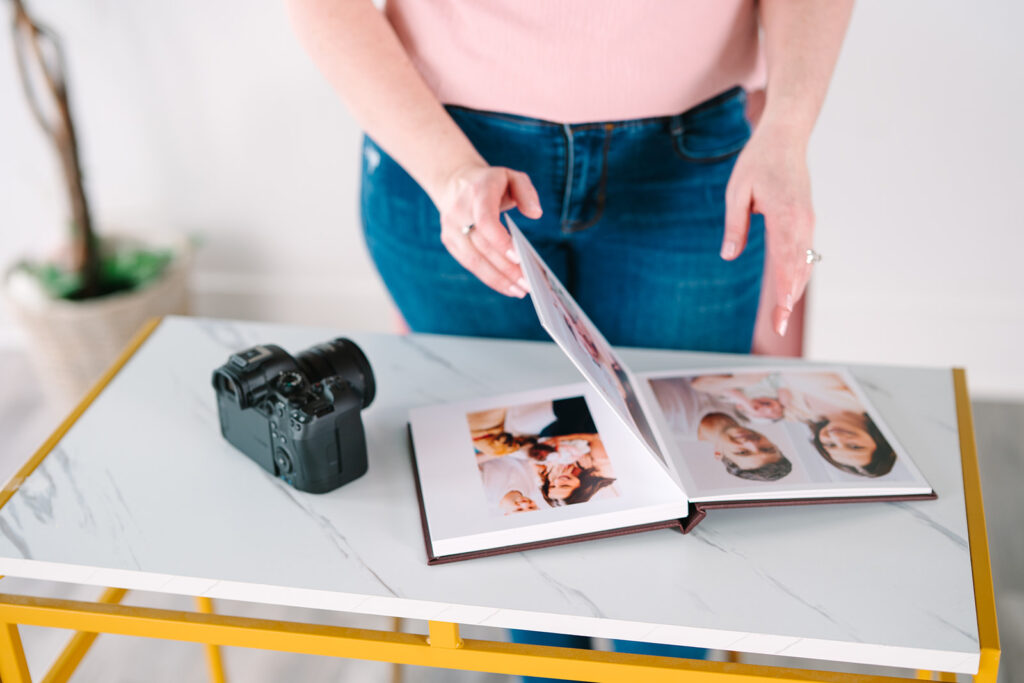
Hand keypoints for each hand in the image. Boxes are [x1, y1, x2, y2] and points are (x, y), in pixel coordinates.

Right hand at [436, 163, 542, 297]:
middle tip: (528, 283)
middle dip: (507, 268)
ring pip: (474, 260)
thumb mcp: (512, 176)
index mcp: (477, 192)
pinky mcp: (450, 242)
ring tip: (520, 290)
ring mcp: (451, 228)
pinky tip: (507, 286)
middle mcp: (459, 211)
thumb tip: (535, 213)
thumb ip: (526, 192)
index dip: (501, 241)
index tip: (519, 258)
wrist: (455, 182)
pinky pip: (469, 264)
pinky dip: (489, 278)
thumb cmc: (492, 183)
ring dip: (498, 279)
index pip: (485, 221)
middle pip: (483, 246)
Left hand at [721, 123, 814, 335]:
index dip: (784, 289)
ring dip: (794, 291)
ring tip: (782, 318)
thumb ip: (735, 225)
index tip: (781, 312)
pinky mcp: (807, 220)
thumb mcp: (737, 191)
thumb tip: (729, 255)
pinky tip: (790, 293)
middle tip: (778, 328)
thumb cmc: (758, 162)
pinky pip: (804, 253)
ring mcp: (808, 221)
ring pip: (804, 263)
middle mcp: (802, 221)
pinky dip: (798, 275)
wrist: (786, 137)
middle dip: (788, 300)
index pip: (786, 259)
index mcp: (784, 214)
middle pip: (797, 268)